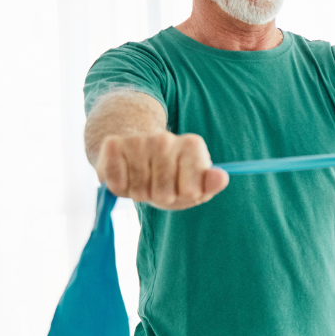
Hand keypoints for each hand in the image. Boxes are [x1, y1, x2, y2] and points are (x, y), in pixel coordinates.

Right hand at [94, 131, 228, 208]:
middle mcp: (166, 138)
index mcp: (192, 145)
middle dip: (160, 197)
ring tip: (143, 181)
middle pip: (163, 193)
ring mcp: (139, 140)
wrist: (134, 152)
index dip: (183, 196)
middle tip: (159, 186)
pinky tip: (125, 175)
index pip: (191, 190)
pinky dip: (120, 188)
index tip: (182, 187)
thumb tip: (221, 178)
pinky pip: (117, 184)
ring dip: (139, 192)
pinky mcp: (113, 144)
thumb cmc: (170, 176)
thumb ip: (209, 184)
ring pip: (139, 189)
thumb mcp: (194, 185)